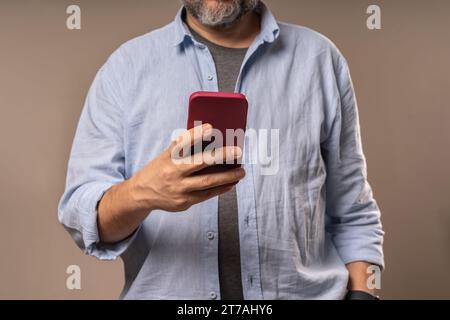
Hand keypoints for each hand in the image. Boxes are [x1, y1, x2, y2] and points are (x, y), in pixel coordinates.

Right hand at [129, 123, 244, 211]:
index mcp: (168, 158)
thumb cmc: (159, 169)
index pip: (182, 143)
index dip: (196, 135)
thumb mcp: (166, 155)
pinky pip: (206, 195)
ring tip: (241, 171)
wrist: (141, 194)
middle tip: (238, 151)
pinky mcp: (183, 202)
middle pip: (200, 163)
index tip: (211, 127)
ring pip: (207, 182)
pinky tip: (231, 184)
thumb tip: (208, 136)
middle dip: (221, 156)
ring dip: (227, 177)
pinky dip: (220, 189)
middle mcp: (173, 173)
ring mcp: (179, 189)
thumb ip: (183, 148)